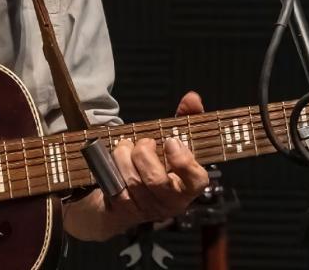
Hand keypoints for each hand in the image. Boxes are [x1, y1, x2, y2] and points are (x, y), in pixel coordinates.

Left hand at [63, 92, 211, 240]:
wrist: (126, 196)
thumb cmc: (156, 163)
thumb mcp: (172, 141)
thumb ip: (185, 118)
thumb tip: (192, 98)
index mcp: (188, 186)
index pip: (196, 180)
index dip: (183, 161)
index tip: (170, 141)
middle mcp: (170, 202)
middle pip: (156, 180)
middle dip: (144, 153)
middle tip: (142, 142)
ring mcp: (147, 209)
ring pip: (132, 182)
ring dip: (123, 156)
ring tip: (124, 146)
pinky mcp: (124, 210)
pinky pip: (115, 188)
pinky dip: (111, 168)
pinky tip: (113, 160)